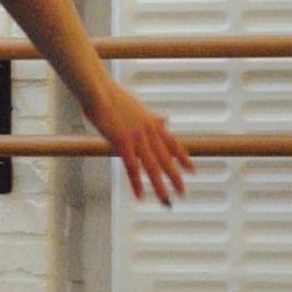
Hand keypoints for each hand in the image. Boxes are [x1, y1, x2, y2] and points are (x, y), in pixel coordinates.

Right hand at [88, 83, 193, 204]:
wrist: (99, 91)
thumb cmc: (112, 95)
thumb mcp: (138, 105)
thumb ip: (152, 116)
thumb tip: (166, 118)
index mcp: (152, 122)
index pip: (173, 143)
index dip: (183, 158)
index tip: (192, 170)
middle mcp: (149, 132)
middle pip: (166, 159)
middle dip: (175, 177)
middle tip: (182, 192)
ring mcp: (137, 138)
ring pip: (152, 166)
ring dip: (159, 185)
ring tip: (165, 200)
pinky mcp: (123, 143)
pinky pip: (132, 167)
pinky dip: (136, 183)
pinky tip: (140, 195)